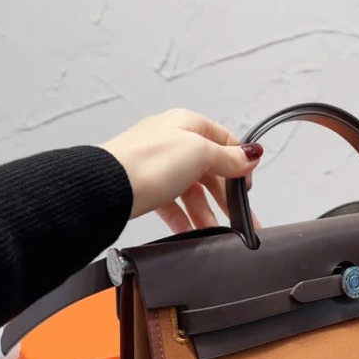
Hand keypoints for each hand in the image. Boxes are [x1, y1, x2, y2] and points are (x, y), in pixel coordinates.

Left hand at [102, 109, 261, 232]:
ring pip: (191, 190)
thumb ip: (229, 157)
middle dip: (225, 196)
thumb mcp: (201, 153)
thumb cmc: (149, 162)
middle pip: (209, 170)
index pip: (224, 142)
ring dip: (205, 212)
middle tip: (241, 219)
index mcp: (187, 124)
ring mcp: (156, 164)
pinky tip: (191, 232)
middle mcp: (172, 141)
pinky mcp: (144, 187)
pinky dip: (183, 219)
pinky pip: (171, 204)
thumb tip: (252, 155)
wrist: (106, 188)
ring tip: (217, 233)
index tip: (248, 187)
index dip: (240, 164)